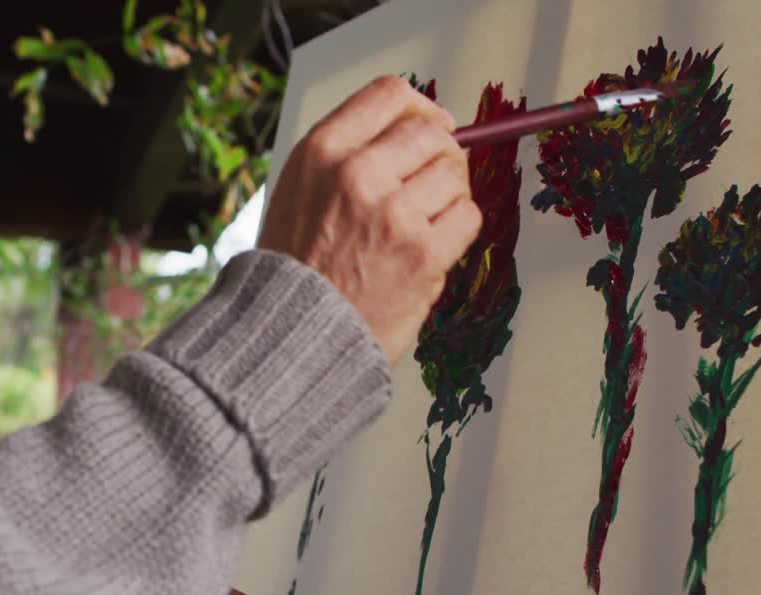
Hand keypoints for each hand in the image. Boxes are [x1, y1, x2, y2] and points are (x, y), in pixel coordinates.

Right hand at [258, 75, 481, 366]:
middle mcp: (357, 174)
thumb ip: (350, 151)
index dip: (419, 108)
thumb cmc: (297, 265)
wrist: (292, 335)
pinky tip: (430, 244)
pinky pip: (468, 216)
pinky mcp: (424, 254)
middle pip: (431, 131)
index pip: (390, 93)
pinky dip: (457, 227)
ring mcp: (394, 214)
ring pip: (455, 172)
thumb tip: (421, 125)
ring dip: (448, 193)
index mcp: (321, 151)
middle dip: (439, 152)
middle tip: (429, 182)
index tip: (426, 127)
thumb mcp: (300, 188)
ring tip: (422, 220)